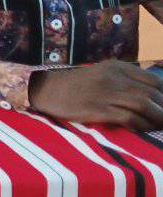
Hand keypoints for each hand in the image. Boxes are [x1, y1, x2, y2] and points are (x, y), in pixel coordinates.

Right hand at [29, 61, 162, 130]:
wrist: (45, 89)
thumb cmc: (75, 85)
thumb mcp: (102, 73)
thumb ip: (124, 80)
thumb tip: (151, 95)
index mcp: (117, 67)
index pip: (154, 81)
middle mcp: (113, 77)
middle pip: (152, 94)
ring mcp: (105, 93)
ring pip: (143, 105)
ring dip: (158, 118)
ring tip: (162, 126)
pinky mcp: (96, 109)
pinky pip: (128, 117)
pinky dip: (140, 124)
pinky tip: (143, 129)